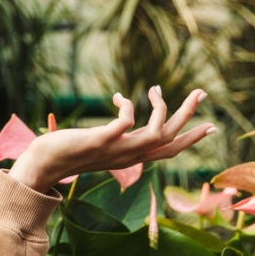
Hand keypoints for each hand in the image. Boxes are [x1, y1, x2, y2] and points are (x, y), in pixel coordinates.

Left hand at [8, 86, 216, 192]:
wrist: (42, 167)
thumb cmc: (68, 154)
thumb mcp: (102, 148)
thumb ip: (118, 140)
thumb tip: (126, 125)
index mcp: (132, 158)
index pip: (170, 151)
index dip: (192, 139)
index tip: (211, 126)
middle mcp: (129, 156)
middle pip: (172, 139)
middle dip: (189, 115)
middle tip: (201, 92)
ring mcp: (117, 150)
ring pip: (157, 133)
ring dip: (163, 108)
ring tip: (155, 88)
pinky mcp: (101, 141)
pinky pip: (127, 122)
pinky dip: (129, 106)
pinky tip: (119, 96)